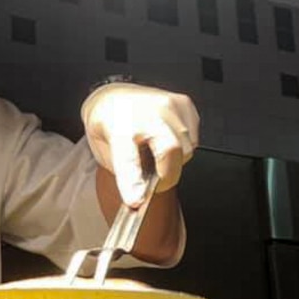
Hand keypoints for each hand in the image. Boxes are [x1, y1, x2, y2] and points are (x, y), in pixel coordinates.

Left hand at [81, 82, 198, 206]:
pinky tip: (165, 140)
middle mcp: (145, 111)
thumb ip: (125, 172)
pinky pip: (193, 138)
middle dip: (168, 175)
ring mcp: (167, 104)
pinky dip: (182, 147)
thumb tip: (142, 194)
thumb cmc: (109, 126)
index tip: (137, 201)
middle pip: (171, 149)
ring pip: (186, 148)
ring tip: (156, 153)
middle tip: (157, 183)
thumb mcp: (104, 151)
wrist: (114, 97)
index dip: (132, 182)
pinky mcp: (183, 104)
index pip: (127, 157)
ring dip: (174, 161)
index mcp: (118, 124)